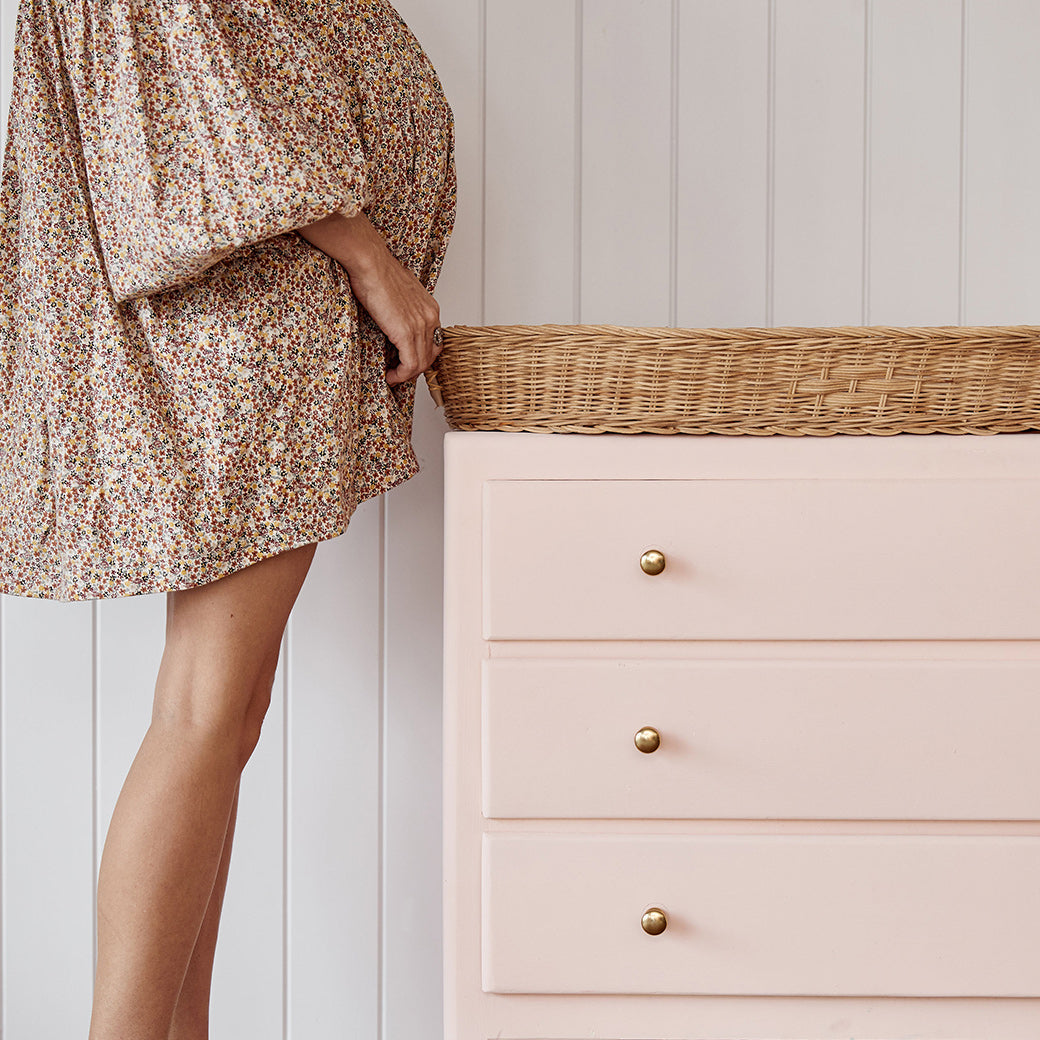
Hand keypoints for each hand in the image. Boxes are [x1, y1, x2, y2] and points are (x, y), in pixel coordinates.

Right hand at [296, 211, 441, 385]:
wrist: (371, 263)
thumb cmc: (378, 272)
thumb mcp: (399, 293)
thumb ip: (403, 309)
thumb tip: (395, 320)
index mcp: (430, 308)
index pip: (434, 342)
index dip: (422, 356)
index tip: (407, 362)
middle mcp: (430, 318)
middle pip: (430, 356)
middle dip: (414, 369)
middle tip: (399, 373)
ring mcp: (420, 326)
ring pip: (420, 364)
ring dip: (405, 375)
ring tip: (392, 376)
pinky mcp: (406, 333)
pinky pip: (410, 365)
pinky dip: (401, 375)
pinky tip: (390, 376)